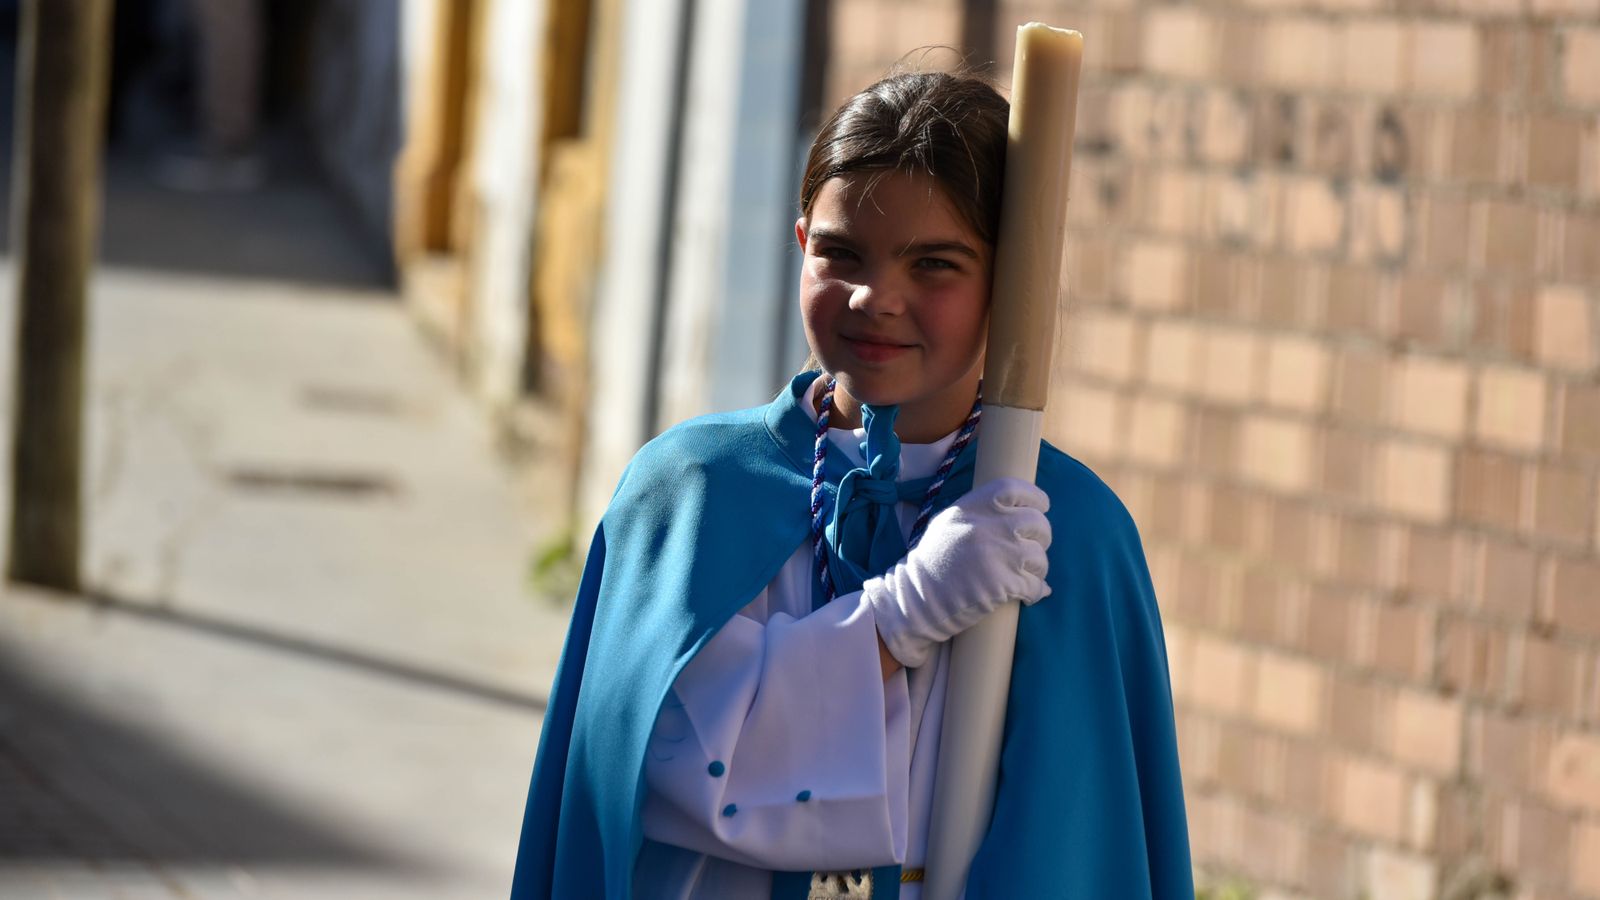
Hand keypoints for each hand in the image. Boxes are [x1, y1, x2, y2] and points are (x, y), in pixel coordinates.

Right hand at [863, 478, 1051, 669]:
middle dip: (1041, 538)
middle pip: (1037, 523)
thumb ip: (979, 512)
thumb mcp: (949, 523)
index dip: (1035, 498)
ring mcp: (998, 554)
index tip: (1041, 508)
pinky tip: (1028, 595)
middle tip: (1031, 551)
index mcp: (973, 506)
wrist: (916, 599)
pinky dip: (1035, 592)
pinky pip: (1036, 585)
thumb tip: (1016, 511)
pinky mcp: (1003, 583)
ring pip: (1040, 556)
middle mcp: (988, 525)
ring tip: (1026, 577)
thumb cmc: (933, 562)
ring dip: (1038, 569)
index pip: (1016, 488)